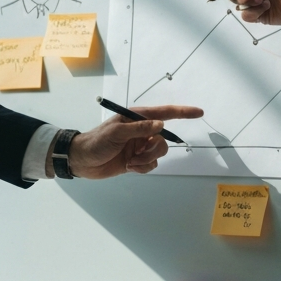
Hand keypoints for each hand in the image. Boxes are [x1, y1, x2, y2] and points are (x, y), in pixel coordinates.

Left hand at [64, 104, 203, 178]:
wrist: (82, 161)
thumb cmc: (97, 142)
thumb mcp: (117, 133)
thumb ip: (140, 128)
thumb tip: (161, 124)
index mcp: (136, 118)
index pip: (164, 113)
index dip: (183, 112)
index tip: (199, 113)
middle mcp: (141, 131)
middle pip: (163, 139)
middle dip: (154, 150)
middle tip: (138, 154)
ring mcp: (139, 146)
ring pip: (159, 153)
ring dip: (147, 160)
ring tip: (131, 162)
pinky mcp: (136, 160)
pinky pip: (152, 165)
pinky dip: (143, 168)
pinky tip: (129, 167)